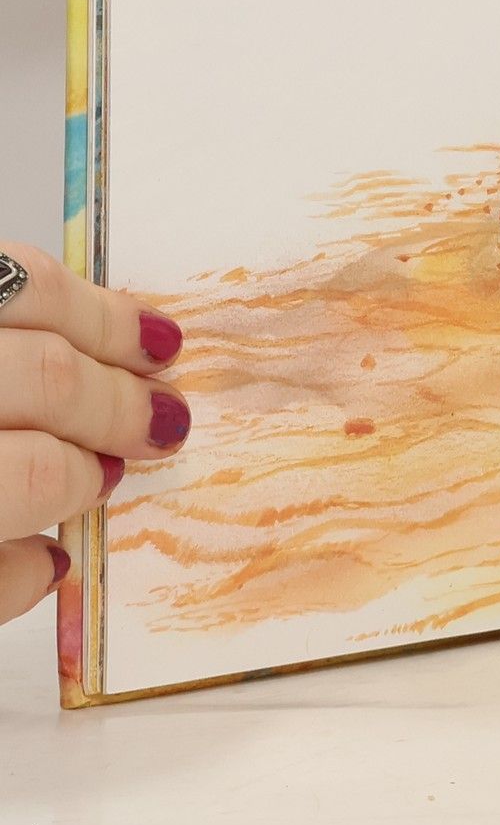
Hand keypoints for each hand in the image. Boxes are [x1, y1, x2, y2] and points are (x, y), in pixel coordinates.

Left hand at [0, 243, 188, 624]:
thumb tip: (55, 561)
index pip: (31, 476)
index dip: (77, 484)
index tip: (102, 488)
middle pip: (46, 381)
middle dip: (116, 407)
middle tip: (159, 425)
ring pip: (27, 293)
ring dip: (106, 326)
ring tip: (155, 351)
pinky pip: (7, 263)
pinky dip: (63, 287)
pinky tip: (98, 311)